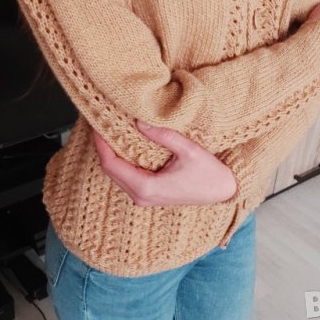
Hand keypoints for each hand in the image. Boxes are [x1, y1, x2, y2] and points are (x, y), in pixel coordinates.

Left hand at [92, 121, 237, 206]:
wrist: (222, 191)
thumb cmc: (208, 173)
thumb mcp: (188, 150)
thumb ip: (163, 135)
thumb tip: (139, 121)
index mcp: (146, 187)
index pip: (111, 164)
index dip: (101, 144)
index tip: (97, 125)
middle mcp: (141, 196)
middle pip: (110, 170)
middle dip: (103, 146)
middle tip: (100, 122)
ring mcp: (144, 198)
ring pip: (116, 174)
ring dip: (110, 153)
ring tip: (109, 129)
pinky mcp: (148, 194)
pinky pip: (126, 176)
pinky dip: (120, 160)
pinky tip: (123, 142)